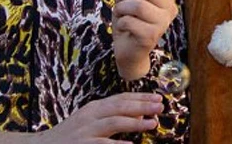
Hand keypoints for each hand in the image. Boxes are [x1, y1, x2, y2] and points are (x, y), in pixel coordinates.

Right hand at [34, 93, 163, 143]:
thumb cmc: (71, 135)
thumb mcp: (90, 121)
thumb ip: (112, 116)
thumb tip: (140, 114)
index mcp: (94, 108)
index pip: (121, 98)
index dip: (140, 97)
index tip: (158, 97)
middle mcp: (90, 116)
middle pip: (120, 107)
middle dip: (142, 105)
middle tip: (160, 106)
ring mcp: (85, 131)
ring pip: (113, 122)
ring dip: (134, 122)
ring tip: (152, 123)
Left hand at [111, 0, 176, 79]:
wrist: (128, 51)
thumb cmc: (130, 22)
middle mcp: (169, 10)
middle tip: (118, 0)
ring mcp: (162, 24)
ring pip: (138, 5)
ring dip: (121, 7)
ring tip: (119, 13)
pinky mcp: (151, 37)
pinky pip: (130, 21)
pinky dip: (120, 22)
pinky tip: (122, 28)